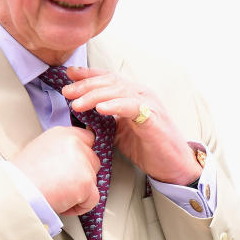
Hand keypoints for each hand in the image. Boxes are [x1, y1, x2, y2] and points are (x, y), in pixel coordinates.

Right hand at [12, 125, 100, 215]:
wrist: (16, 192)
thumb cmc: (21, 177)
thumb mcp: (39, 151)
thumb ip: (60, 151)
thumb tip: (71, 162)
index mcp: (62, 133)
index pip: (88, 138)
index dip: (83, 156)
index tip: (76, 167)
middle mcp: (74, 143)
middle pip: (93, 161)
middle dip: (81, 176)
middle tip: (60, 184)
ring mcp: (82, 163)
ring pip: (93, 181)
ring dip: (79, 192)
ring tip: (56, 194)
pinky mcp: (86, 182)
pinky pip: (92, 199)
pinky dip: (79, 207)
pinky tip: (62, 203)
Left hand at [62, 66, 200, 185]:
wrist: (173, 165)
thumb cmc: (147, 146)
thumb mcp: (118, 132)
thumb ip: (102, 121)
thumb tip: (80, 118)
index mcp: (132, 94)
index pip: (108, 78)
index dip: (87, 74)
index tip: (68, 75)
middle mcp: (141, 94)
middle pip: (110, 81)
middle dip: (85, 85)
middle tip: (66, 92)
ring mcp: (149, 104)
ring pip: (118, 91)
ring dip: (95, 96)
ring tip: (77, 103)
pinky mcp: (153, 118)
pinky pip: (132, 107)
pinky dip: (115, 106)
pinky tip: (101, 108)